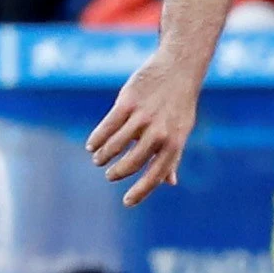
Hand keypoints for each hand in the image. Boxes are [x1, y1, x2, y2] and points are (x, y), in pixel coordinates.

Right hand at [87, 50, 205, 205]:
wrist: (178, 70)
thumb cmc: (179, 105)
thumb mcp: (182, 131)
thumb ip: (173, 157)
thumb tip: (169, 183)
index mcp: (175, 144)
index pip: (156, 175)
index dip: (141, 191)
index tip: (127, 202)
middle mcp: (159, 133)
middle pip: (132, 162)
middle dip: (118, 173)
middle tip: (110, 176)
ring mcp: (143, 117)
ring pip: (116, 144)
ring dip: (104, 156)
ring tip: (99, 159)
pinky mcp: (128, 102)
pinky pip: (108, 126)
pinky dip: (97, 138)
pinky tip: (91, 145)